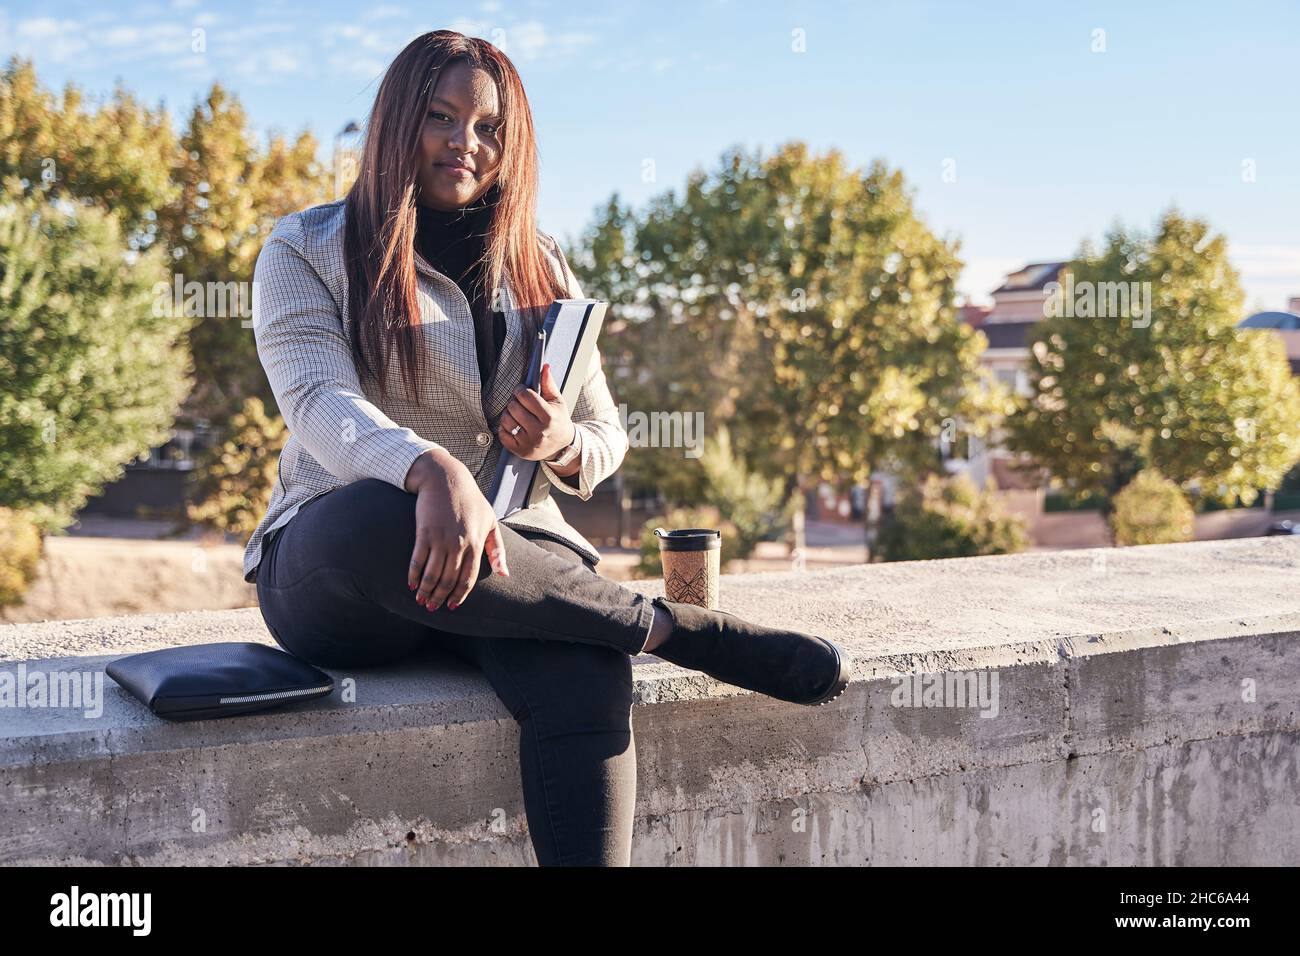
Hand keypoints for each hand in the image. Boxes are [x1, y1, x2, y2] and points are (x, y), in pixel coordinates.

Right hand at [403, 449, 509, 610]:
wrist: (445, 478)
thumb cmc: (470, 500)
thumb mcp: (490, 522)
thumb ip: (498, 549)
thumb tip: (505, 574)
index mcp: (476, 543)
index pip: (468, 578)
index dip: (459, 595)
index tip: (452, 607)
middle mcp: (459, 544)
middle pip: (448, 579)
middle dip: (439, 597)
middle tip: (431, 608)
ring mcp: (441, 538)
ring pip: (432, 573)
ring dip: (426, 590)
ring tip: (420, 600)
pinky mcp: (424, 532)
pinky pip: (418, 560)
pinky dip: (413, 575)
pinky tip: (411, 585)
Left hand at [498, 363, 574, 461]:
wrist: (562, 446)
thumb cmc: (558, 420)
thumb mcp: (557, 401)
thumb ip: (549, 383)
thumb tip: (545, 366)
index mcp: (549, 417)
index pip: (526, 396)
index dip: (520, 390)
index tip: (521, 390)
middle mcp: (539, 432)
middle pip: (514, 407)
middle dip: (514, 401)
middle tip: (519, 403)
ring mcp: (529, 443)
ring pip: (506, 420)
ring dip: (508, 413)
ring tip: (516, 413)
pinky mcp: (520, 451)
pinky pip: (502, 434)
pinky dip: (504, 428)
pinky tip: (513, 425)